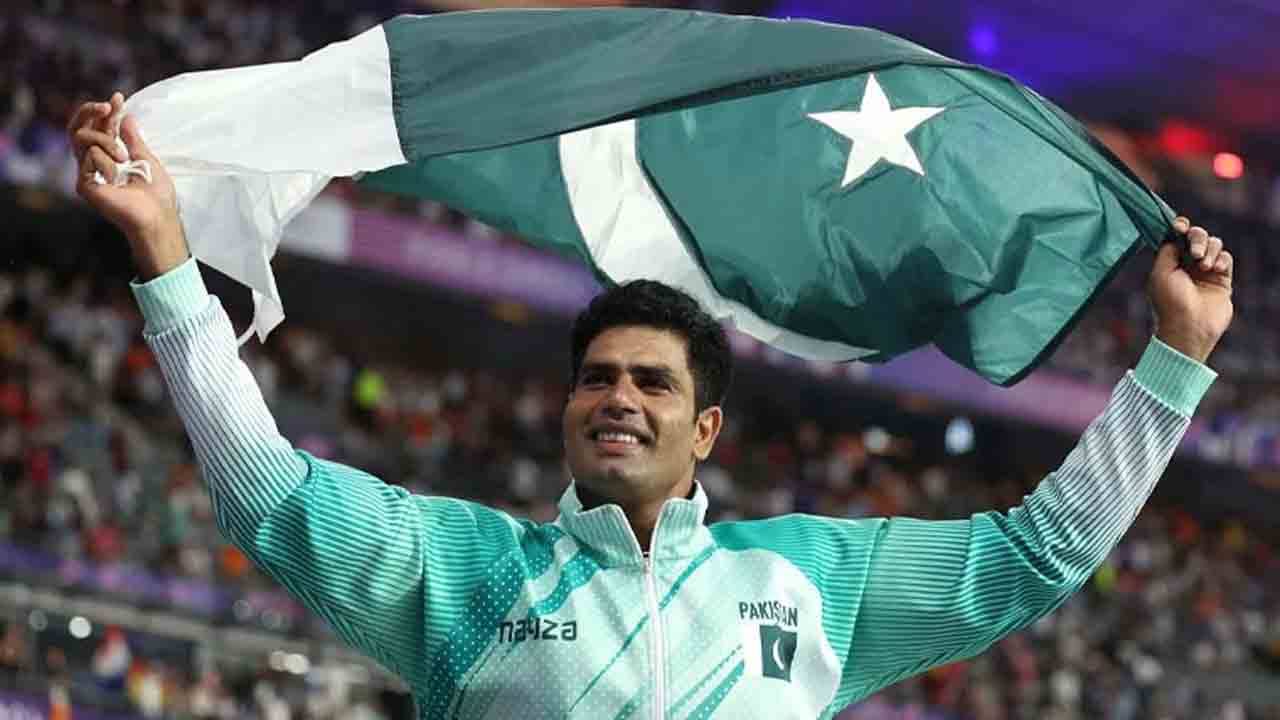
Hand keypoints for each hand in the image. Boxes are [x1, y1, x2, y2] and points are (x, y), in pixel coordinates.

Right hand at [70, 92, 188, 279]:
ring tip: (124, 158)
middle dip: (91, 111)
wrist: (157, 216)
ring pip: (81, 137)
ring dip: (106, 140)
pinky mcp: (83, 184)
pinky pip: (88, 156)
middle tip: (109, 106)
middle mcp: (93, 164)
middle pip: (78, 128)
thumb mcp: (146, 158)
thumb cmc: (156, 194)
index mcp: (108, 157)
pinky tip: (117, 176)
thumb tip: (127, 116)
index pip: (98, 128)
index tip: (119, 98)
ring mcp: (86, 173)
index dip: (105, 111)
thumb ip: (133, 139)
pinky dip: (106, 161)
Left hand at [1147, 216, 1233, 363]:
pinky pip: (1226, 258)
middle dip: (1197, 238)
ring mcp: (1206, 271)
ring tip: (1204, 266)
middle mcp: (1187, 264)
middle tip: (1196, 253)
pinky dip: (1222, 259)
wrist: (1189, 326)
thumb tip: (1175, 235)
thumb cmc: (1170, 301)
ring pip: (1214, 244)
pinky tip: (1216, 269)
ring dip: (1210, 250)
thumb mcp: (1160, 272)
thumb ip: (1167, 249)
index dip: (1180, 227)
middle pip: (1197, 236)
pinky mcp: (1222, 278)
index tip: (1180, 226)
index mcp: (1169, 262)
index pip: (1177, 237)